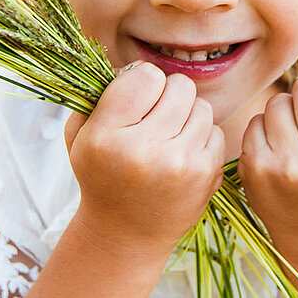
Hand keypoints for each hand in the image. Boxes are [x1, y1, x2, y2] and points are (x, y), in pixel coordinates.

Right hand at [63, 62, 225, 251]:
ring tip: (167, 138)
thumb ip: (101, 93)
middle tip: (153, 120)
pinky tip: (181, 155)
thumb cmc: (102, 176)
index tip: (134, 103)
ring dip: (186, 116)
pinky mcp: (206, 175)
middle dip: (167, 97)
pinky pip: (216, 131)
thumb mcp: (80, 135)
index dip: (141, 84)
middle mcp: (145, 150)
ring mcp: (180, 164)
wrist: (126, 233)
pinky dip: (201, 138)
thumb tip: (138, 65)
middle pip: (180, 86)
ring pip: (201, 106)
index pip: (146, 76)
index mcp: (107, 136)